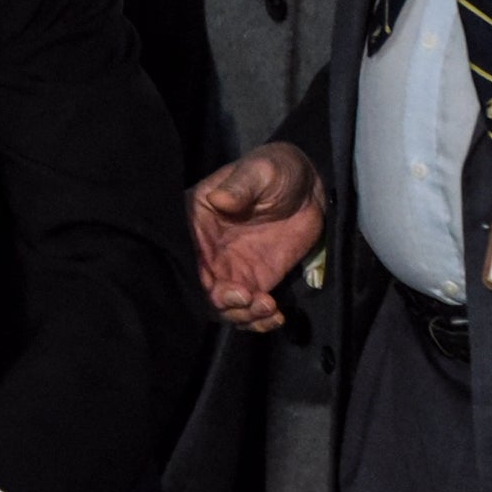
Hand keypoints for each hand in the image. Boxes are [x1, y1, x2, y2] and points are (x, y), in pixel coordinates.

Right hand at [188, 141, 324, 331]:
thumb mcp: (260, 170)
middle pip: (197, 289)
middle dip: (220, 302)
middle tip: (248, 297)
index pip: (181, 254)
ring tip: (268, 306)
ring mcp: (229, 270)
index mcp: (194, 221)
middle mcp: (204, 250)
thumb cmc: (276, 170)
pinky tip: (275, 316)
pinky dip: (258, 321)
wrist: (309, 187)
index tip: (215, 284)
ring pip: (221, 306)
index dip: (193, 275)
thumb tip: (221, 198)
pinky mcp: (253, 282)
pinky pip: (247, 310)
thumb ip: (241, 185)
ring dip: (241, 315)